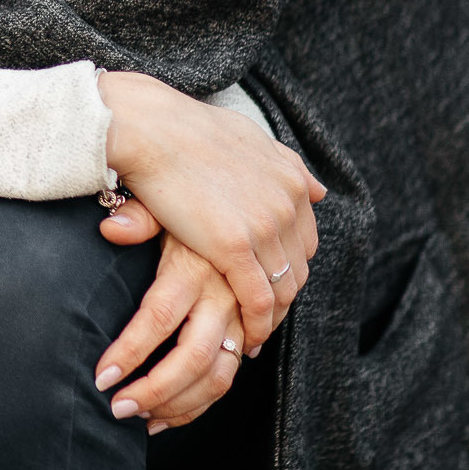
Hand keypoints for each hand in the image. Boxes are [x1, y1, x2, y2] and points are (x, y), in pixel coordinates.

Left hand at [94, 218, 247, 431]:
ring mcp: (240, 319)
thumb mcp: (162, 204)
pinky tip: (166, 415)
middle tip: (117, 408)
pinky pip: (228, 377)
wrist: (242, 208)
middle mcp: (221, 297)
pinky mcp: (247, 333)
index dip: (130, 351)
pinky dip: (199, 403)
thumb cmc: (187, 208)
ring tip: (137, 418)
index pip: (159, 318)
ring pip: (216, 376)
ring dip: (177, 405)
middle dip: (154, 390)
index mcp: (192, 267)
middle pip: (193, 357)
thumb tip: (110, 228)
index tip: (102, 376)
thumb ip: (137, 218)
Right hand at [96, 71, 324, 351]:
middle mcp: (287, 202)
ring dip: (274, 318)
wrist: (148, 127)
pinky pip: (258, 300)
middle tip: (264, 317)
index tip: (272, 280)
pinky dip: (257, 326)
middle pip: (298, 266)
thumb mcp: (249, 136)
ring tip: (255, 336)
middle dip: (284, 295)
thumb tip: (320, 188)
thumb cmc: (183, 128)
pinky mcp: (235, 248)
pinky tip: (244, 342)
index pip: (305, 237)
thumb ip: (284, 164)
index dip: (289, 263)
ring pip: (284, 288)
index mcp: (292, 177)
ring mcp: (265, 226)